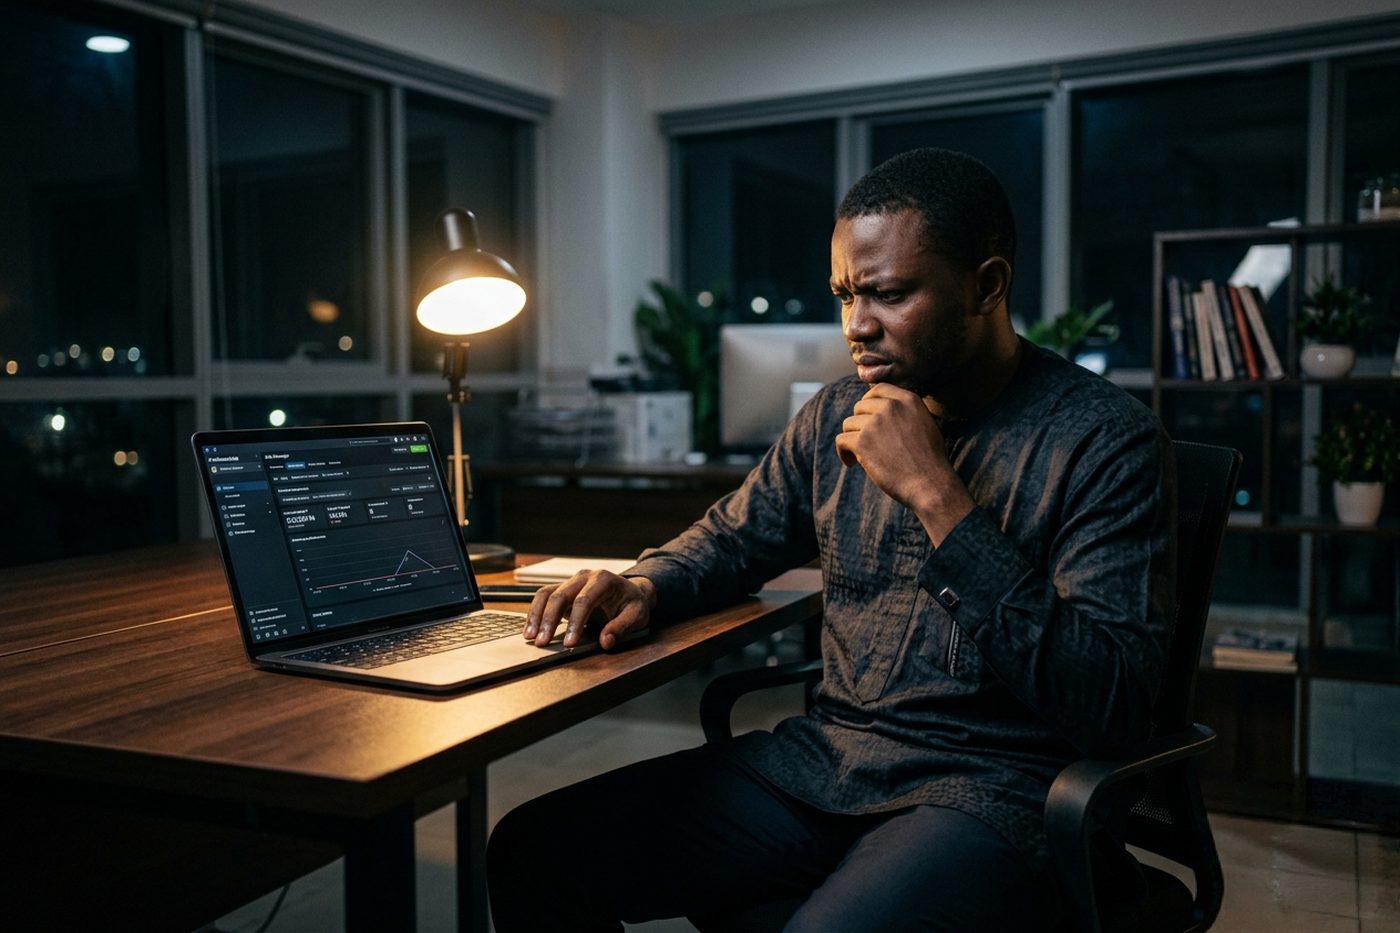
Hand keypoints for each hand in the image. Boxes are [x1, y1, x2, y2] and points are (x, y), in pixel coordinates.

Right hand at [523, 570, 656, 649]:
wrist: (629, 592)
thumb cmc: (632, 603)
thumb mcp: (637, 615)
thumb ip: (622, 627)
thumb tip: (605, 642)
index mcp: (603, 579)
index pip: (584, 600)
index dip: (574, 622)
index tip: (569, 643)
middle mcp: (584, 577)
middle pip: (560, 595)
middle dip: (549, 620)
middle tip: (543, 642)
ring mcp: (571, 582)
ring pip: (546, 594)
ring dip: (536, 616)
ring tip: (530, 637)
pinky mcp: (563, 590)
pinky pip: (544, 598)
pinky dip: (535, 613)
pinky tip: (531, 629)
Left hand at [834, 383, 974, 543]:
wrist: (929, 483)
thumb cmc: (930, 461)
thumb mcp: (926, 425)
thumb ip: (906, 412)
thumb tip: (884, 410)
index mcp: (908, 400)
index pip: (878, 389)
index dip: (868, 401)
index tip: (865, 416)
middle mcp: (890, 406)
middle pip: (860, 407)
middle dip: (859, 424)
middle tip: (864, 442)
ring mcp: (874, 423)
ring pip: (848, 424)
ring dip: (852, 439)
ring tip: (859, 456)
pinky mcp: (862, 441)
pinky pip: (841, 440)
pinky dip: (843, 452)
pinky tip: (851, 463)